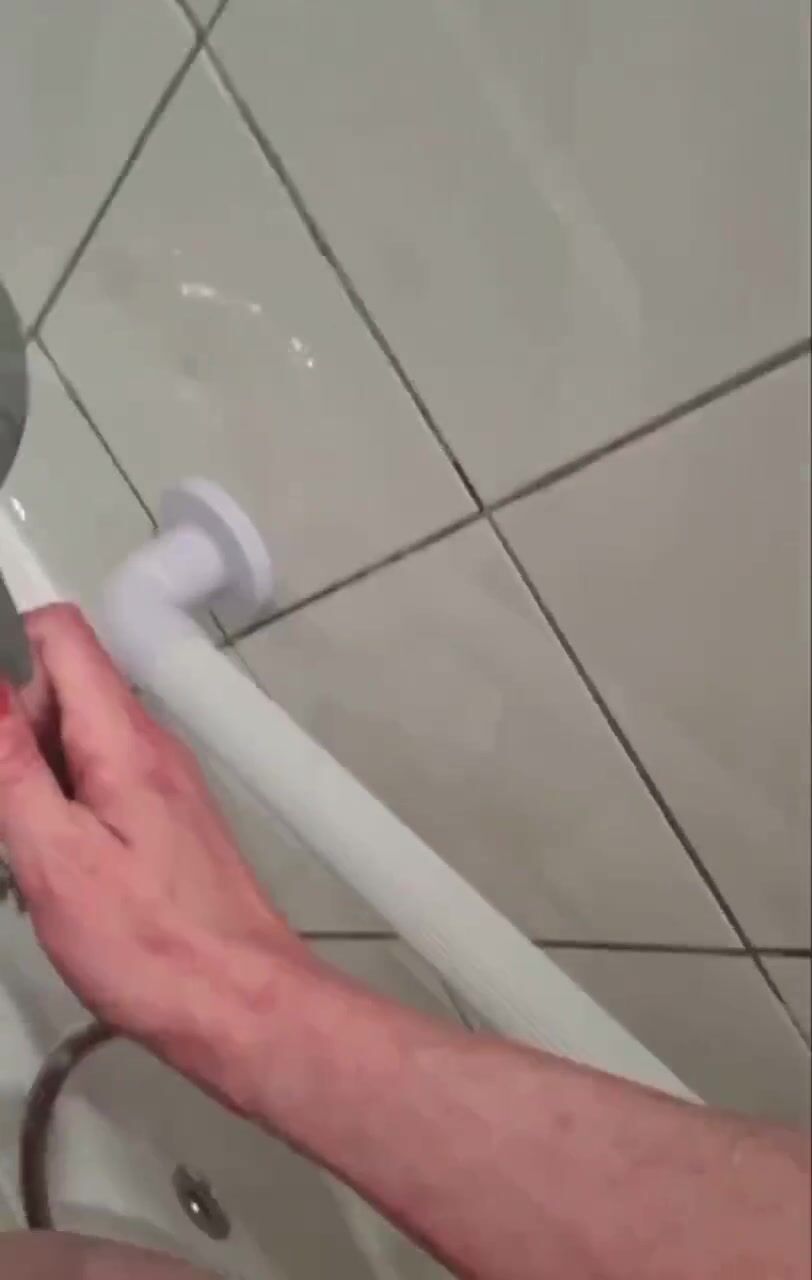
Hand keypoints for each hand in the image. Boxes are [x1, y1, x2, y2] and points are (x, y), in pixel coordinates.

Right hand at [0, 604, 307, 1056]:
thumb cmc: (146, 941)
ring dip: (29, 780)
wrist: (240, 1005)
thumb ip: (10, 762)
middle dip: (8, 732)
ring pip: (74, 741)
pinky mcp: (164, 820)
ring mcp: (161, 782)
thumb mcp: (54, 853)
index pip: (59, 634)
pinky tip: (50, 872)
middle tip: (4, 812)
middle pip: (61, 687)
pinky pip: (97, 784)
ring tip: (20, 853)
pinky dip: (59, 810)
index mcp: (123, 736)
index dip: (2, 653)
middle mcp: (149, 743)